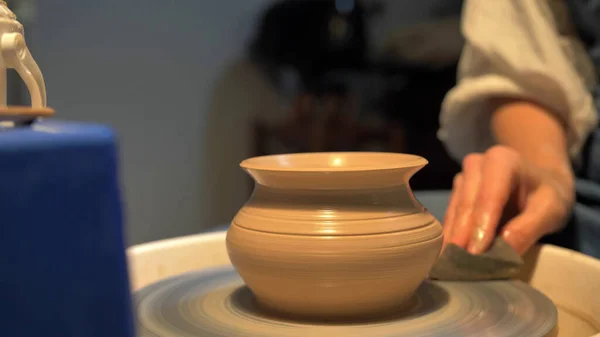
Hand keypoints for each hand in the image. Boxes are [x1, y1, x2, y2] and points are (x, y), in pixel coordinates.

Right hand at [442, 145, 574, 254]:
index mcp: (501, 161)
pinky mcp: (457, 192)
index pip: (488, 196)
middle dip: (462, 236)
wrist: (540, 182)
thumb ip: (529, 228)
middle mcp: (476, 165)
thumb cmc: (547, 195)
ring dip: (453, 239)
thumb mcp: (551, 210)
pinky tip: (449, 256)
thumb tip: (503, 251)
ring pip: (455, 211)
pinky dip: (452, 236)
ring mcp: (463, 178)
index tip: (474, 253)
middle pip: (467, 204)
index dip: (480, 226)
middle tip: (457, 266)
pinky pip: (451, 216)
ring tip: (450, 265)